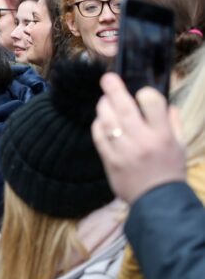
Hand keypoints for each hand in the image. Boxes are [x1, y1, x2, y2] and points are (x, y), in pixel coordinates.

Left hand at [91, 73, 186, 202]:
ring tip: (105, 100)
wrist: (157, 201)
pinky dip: (98, 125)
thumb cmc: (170, 171)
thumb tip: (166, 103)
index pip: (152, 103)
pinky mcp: (110, 160)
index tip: (142, 93)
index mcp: (163, 135)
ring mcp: (124, 150)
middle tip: (107, 78)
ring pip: (108, 120)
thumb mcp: (181, 146)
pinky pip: (98, 136)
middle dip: (114, 89)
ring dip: (103, 106)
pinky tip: (101, 121)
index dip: (145, 93)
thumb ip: (174, 123)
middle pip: (125, 107)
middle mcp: (143, 140)